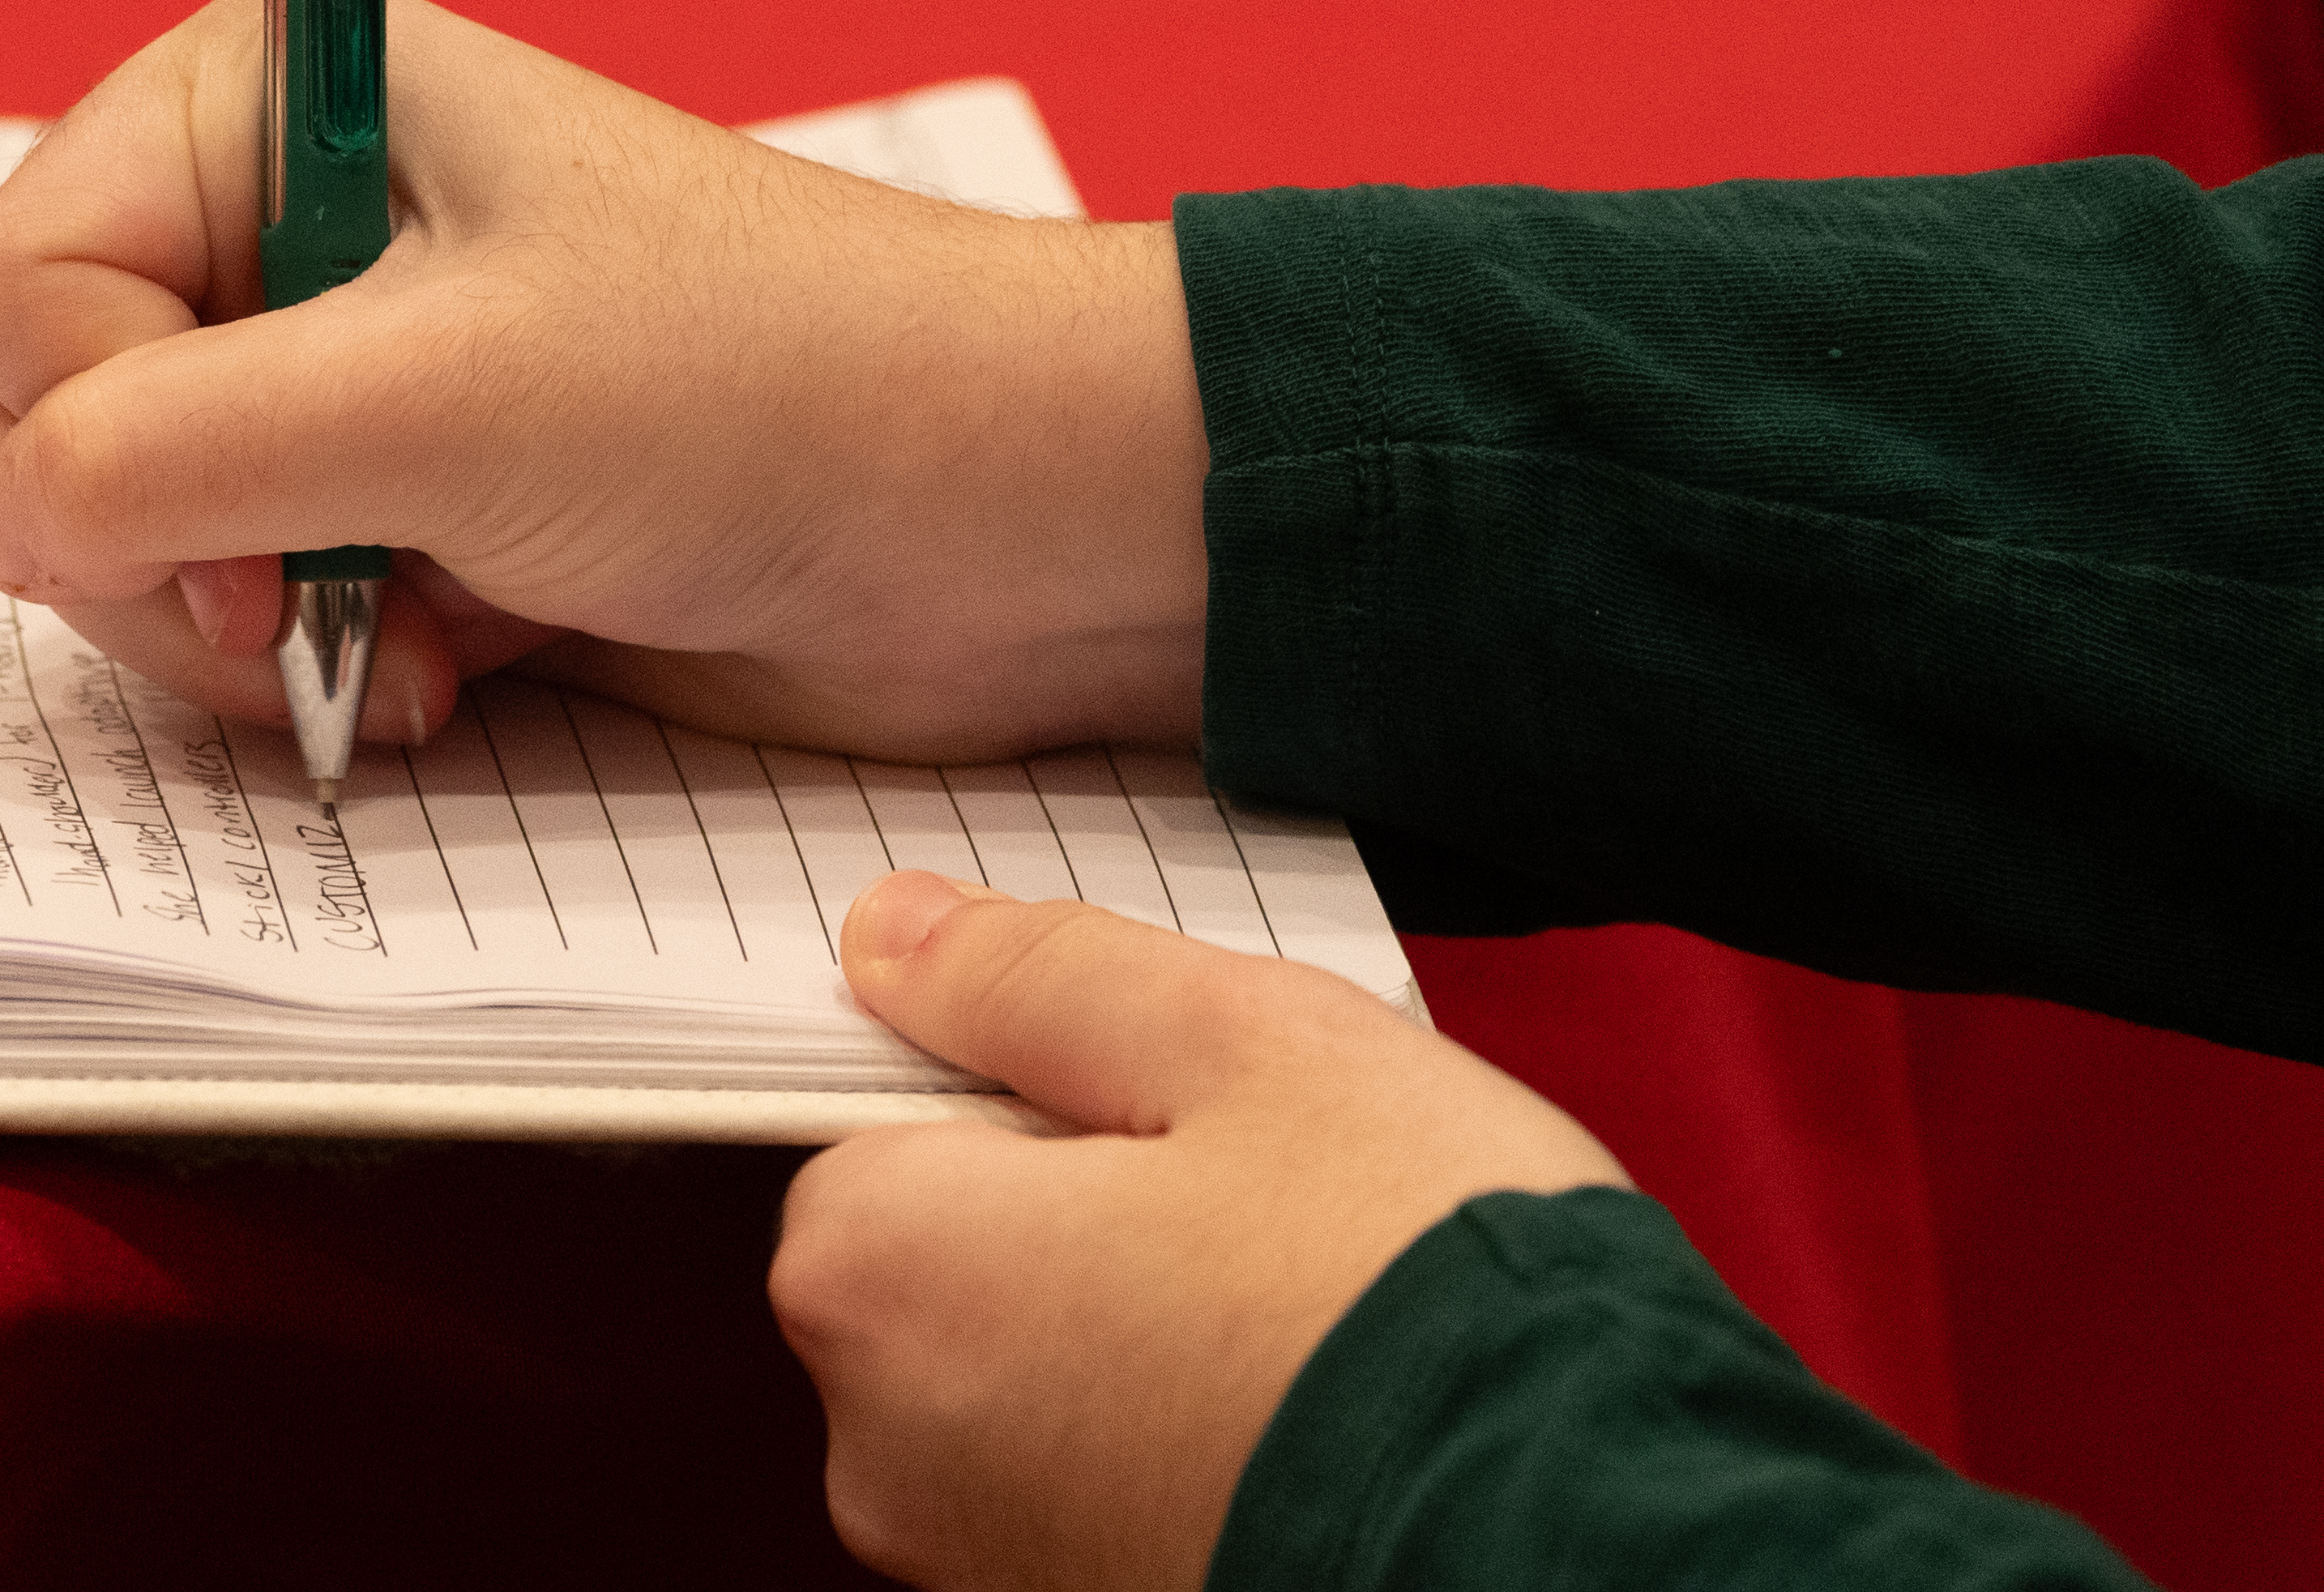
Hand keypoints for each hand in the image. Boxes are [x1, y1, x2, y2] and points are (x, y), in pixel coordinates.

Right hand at [0, 0, 1209, 760]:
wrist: (998, 524)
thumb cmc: (751, 390)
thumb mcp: (431, 402)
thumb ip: (160, 451)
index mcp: (263, 93)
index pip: (10, 278)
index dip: (90, 417)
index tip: (253, 507)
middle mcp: (273, 219)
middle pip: (30, 415)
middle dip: (153, 545)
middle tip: (307, 599)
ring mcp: (329, 375)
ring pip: (113, 535)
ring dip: (235, 630)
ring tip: (399, 646)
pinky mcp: (391, 510)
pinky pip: (232, 612)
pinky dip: (315, 672)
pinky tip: (448, 678)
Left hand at [777, 872, 1627, 1590]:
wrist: (1590, 1543)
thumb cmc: (1414, 1291)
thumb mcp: (1239, 1042)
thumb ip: (1037, 976)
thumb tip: (893, 938)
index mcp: (878, 1272)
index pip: (878, 1116)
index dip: (1031, 1079)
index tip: (1164, 1089)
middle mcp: (883, 1443)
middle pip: (950, 1250)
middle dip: (1086, 1202)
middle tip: (1265, 1193)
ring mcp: (981, 1559)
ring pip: (1030, 1366)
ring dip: (1141, 1320)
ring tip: (1308, 1303)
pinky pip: (1098, 1473)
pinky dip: (1182, 1431)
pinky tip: (1309, 1404)